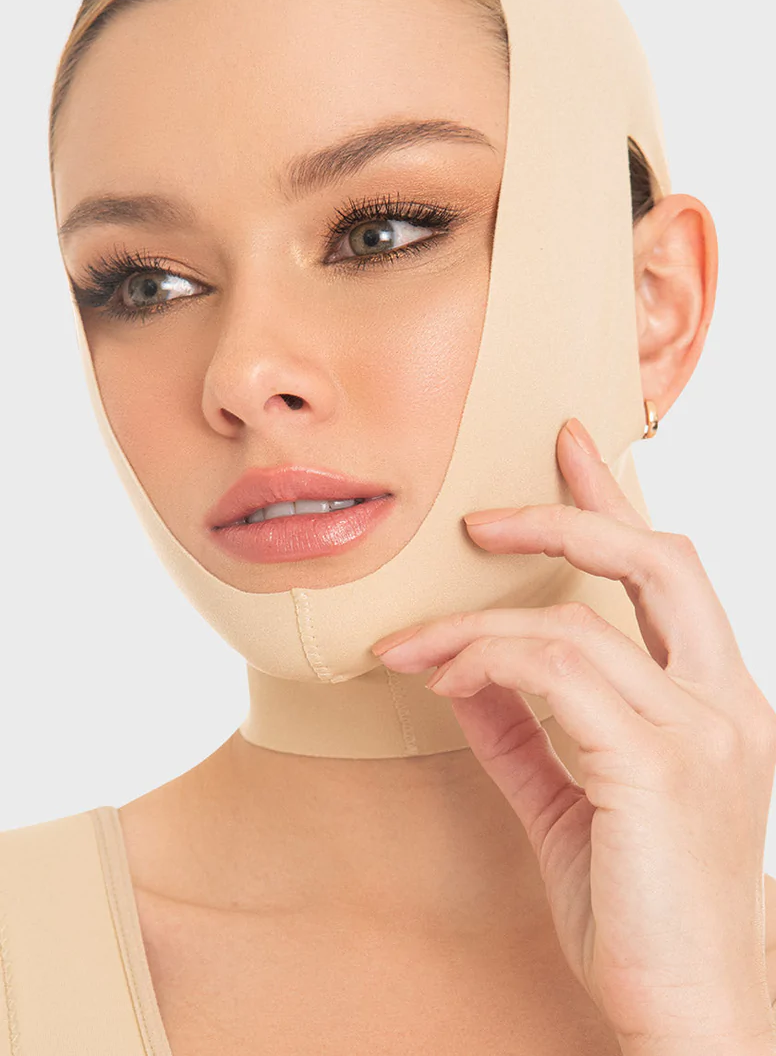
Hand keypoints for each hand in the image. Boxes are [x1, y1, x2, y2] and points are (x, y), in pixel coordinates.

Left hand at [370, 417, 775, 1047]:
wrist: (689, 1017)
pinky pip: (556, 676)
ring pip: (576, 625)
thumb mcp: (572, 802)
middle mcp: (723, 702)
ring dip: (478, 626)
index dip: (616, 503)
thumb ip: (529, 730)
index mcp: (716, 701)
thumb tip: (466, 670)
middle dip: (568, 517)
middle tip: (480, 520)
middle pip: (657, 559)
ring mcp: (700, 730)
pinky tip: (446, 677)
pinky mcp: (657, 764)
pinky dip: (489, 663)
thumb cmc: (641, 913)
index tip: (571, 448)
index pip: (669, 574)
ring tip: (416, 646)